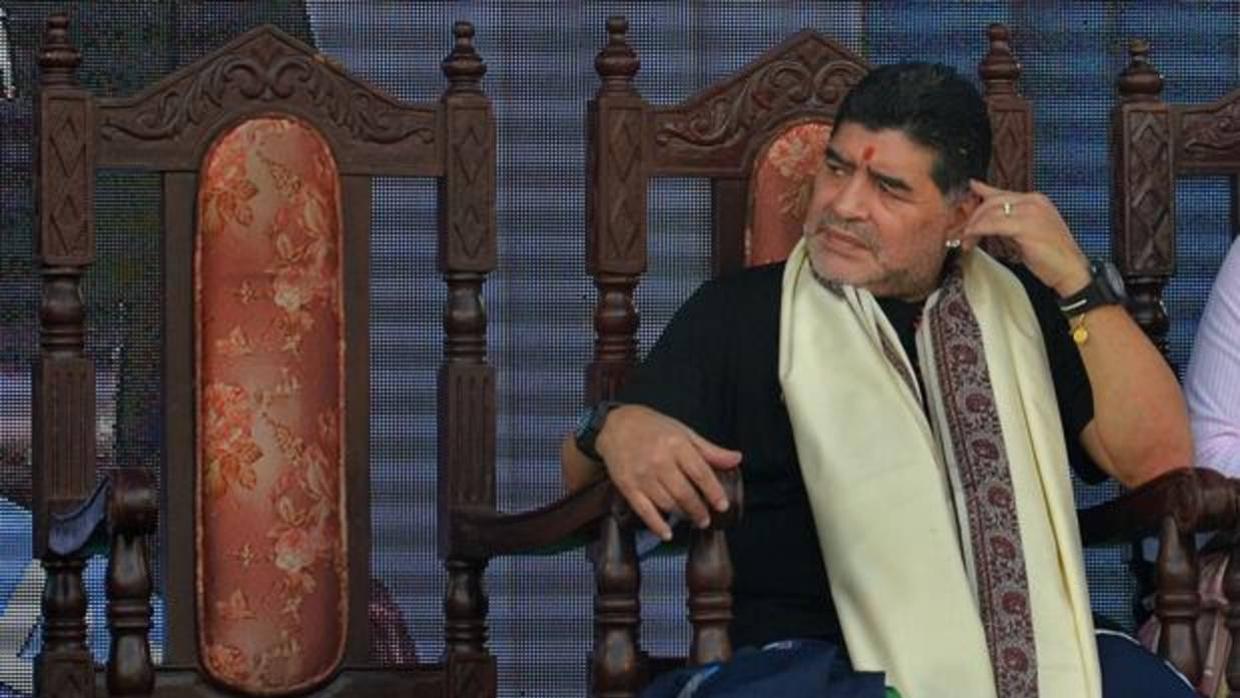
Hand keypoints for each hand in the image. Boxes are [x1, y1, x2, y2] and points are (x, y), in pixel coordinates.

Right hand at [596, 404, 741, 539]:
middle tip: (706, 519)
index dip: (714, 492)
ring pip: (667, 504)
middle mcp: (660, 461)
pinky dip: (657, 525)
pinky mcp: (628, 487)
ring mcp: (642, 476)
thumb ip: (709, 450)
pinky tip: (667, 533)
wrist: (615, 426)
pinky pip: (644, 511)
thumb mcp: (683, 432)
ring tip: (690, 519)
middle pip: (685, 493)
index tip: (722, 505)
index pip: (701, 473)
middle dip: (699, 510)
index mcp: (676, 445)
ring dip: (682, 516)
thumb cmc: (653, 428)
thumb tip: (737, 459)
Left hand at [964, 180, 1090, 296]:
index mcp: (1036, 200)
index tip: (965, 198)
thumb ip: (1009, 222)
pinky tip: (971, 241)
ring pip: (989, 212)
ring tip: (965, 241)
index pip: (1000, 193)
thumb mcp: (1027, 233)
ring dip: (972, 227)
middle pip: (991, 201)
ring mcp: (1030, 212)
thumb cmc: (1050, 256)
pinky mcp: (1026, 226)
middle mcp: (1033, 201)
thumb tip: (988, 221)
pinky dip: (978, 232)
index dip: (980, 196)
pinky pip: (992, 225)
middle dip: (972, 217)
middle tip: (961, 233)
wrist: (1071, 271)